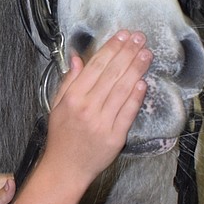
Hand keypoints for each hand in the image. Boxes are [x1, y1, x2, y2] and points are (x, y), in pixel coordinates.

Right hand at [44, 31, 149, 181]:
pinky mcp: (115, 137)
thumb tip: (77, 59)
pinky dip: (136, 96)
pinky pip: (128, 112)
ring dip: (136, 69)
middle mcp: (87, 108)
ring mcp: (102, 122)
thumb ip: (69, 81)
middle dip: (127, 53)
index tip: (122, 35)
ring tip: (146, 54)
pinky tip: (143, 81)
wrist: (66, 168)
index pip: (95, 66)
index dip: (111, 49)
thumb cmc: (62, 137)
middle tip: (139, 38)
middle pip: (111, 74)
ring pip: (122, 90)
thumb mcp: (57, 106)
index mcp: (73, 98)